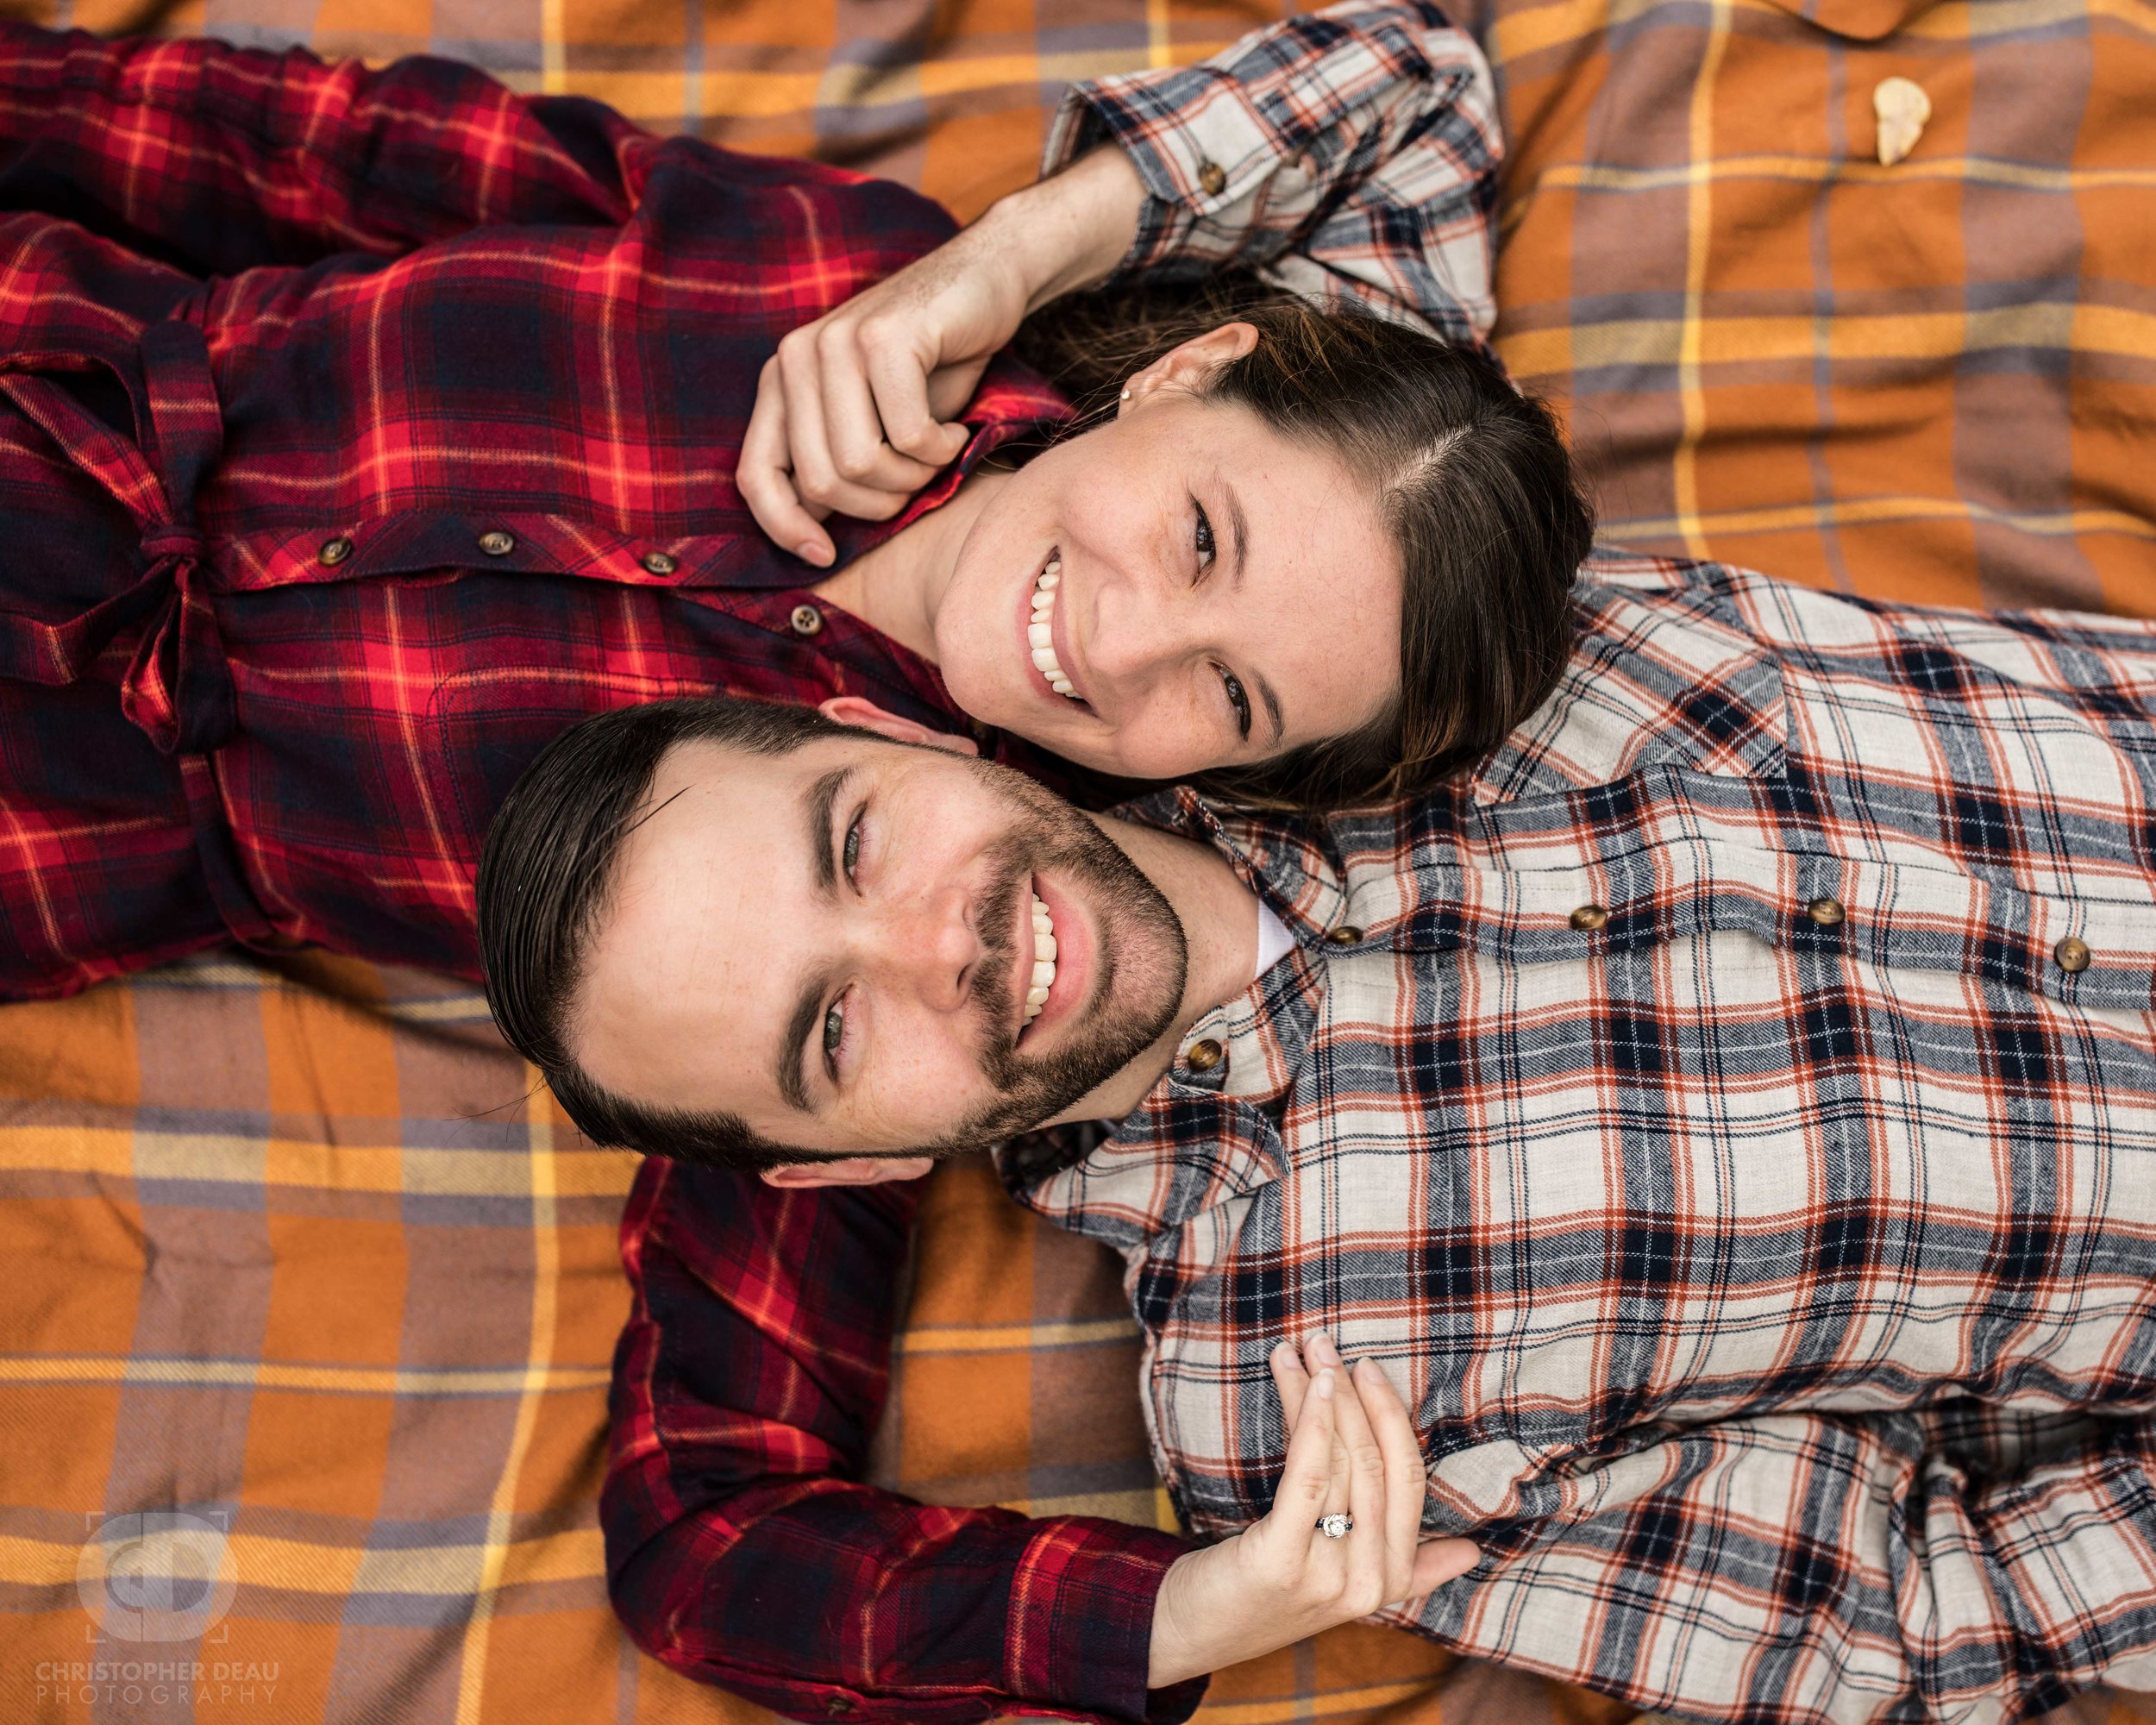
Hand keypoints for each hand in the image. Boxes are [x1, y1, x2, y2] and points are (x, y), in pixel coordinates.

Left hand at [737, 146, 1144, 565]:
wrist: (985, 282)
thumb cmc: (931, 365)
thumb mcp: (872, 422)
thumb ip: (835, 465)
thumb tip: (811, 537)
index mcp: (782, 382)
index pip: (756, 475)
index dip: (785, 528)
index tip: (826, 555)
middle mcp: (796, 356)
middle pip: (823, 482)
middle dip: (879, 503)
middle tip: (916, 481)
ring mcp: (837, 341)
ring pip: (862, 463)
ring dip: (913, 478)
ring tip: (935, 452)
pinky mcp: (886, 337)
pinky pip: (907, 436)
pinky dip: (941, 449)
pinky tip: (954, 431)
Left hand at [1145, 1333, 1479, 1688]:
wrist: (1201, 1629)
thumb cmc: (1273, 1591)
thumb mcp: (1346, 1582)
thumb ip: (1412, 1569)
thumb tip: (1470, 1552)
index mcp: (1392, 1579)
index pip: (1409, 1481)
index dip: (1391, 1417)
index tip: (1368, 1368)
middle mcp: (1369, 1580)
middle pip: (1374, 1463)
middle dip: (1351, 1393)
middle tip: (1324, 1343)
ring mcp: (1327, 1574)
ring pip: (1339, 1461)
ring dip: (1320, 1394)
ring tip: (1301, 1350)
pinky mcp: (1282, 1561)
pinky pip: (1309, 1477)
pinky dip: (1314, 1421)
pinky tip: (1307, 1382)